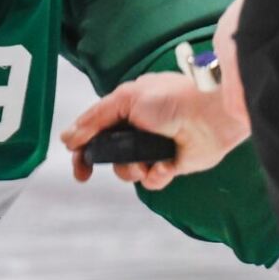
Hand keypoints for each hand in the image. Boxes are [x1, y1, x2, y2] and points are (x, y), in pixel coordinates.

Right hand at [60, 0, 251, 190]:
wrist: (211, 114)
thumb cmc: (171, 98)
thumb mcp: (125, 99)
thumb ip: (94, 119)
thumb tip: (68, 138)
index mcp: (125, 110)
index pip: (95, 130)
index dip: (81, 146)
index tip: (74, 161)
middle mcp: (137, 130)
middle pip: (106, 154)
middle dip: (97, 162)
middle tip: (84, 175)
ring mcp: (153, 149)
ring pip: (127, 170)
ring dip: (130, 169)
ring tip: (144, 162)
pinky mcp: (170, 166)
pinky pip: (152, 181)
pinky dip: (156, 176)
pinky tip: (166, 166)